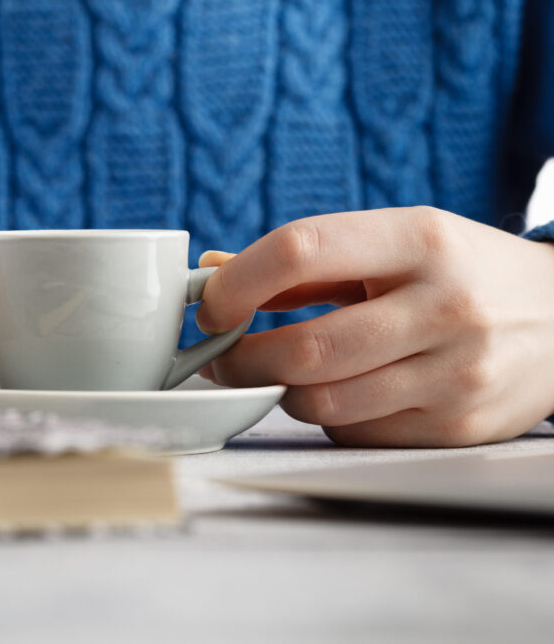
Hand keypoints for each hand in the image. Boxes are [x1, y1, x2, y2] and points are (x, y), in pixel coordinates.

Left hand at [196, 207, 553, 447]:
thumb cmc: (461, 272)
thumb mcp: (395, 242)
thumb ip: (304, 262)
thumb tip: (212, 275)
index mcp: (419, 239)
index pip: (302, 249)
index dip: (237, 283)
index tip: (210, 306)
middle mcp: (444, 305)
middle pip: (304, 348)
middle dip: (240, 360)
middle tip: (222, 358)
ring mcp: (458, 372)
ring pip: (322, 403)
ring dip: (284, 392)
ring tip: (288, 372)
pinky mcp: (461, 425)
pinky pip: (356, 433)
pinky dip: (332, 418)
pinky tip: (348, 393)